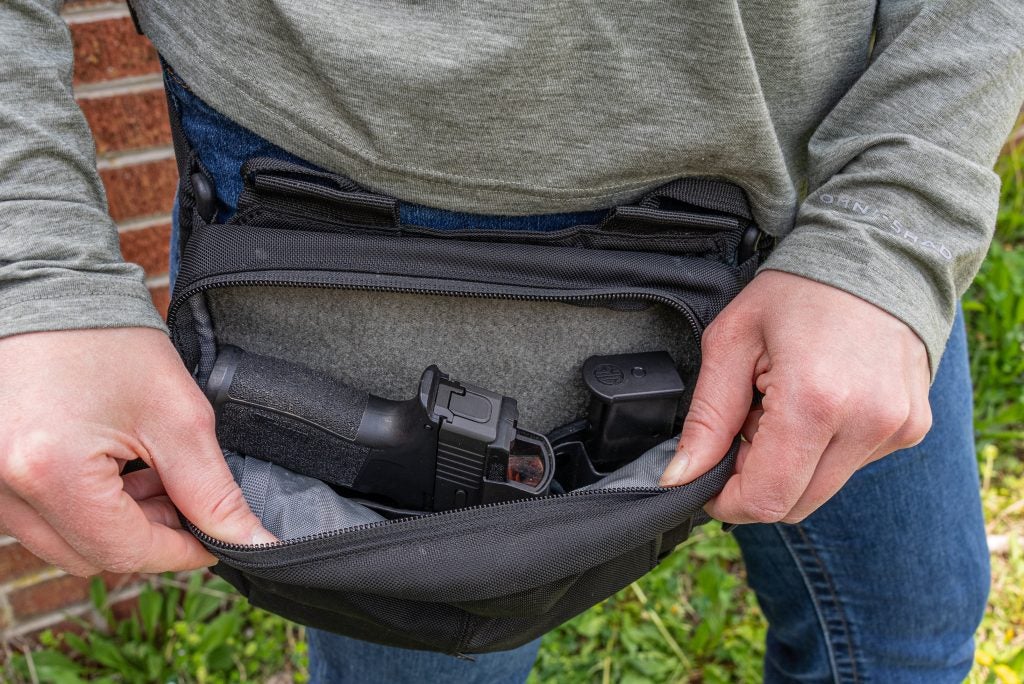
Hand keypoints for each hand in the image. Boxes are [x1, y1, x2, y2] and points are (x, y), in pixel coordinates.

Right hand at [0, 328, 274, 575]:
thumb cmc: (111, 340)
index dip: (182, 552)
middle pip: (93, 555)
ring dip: (117, 524)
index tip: (216, 538)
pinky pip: (41, 519)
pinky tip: (114, 469)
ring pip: (65, 543)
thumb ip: (213, 490)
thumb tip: (252, 541)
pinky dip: (85, 508)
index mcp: (51, 472)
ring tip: (149, 472)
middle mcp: (3, 489)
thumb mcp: (178, 416)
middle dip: (150, 535)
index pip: (126, 551)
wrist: (49, 292)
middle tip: (183, 493)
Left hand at [659, 270, 931, 523]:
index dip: (725, 500)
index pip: (765, 499)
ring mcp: (897, 428)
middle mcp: (867, 423)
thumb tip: (679, 476)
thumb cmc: (796, 291)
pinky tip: (818, 401)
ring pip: (821, 488)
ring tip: (782, 405)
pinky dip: (822, 448)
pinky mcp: (912, 428)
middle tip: (746, 424)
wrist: (874, 254)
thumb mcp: (731, 342)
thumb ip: (706, 417)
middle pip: (794, 504)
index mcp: (816, 401)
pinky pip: (851, 465)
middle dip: (756, 479)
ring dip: (790, 464)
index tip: (706, 479)